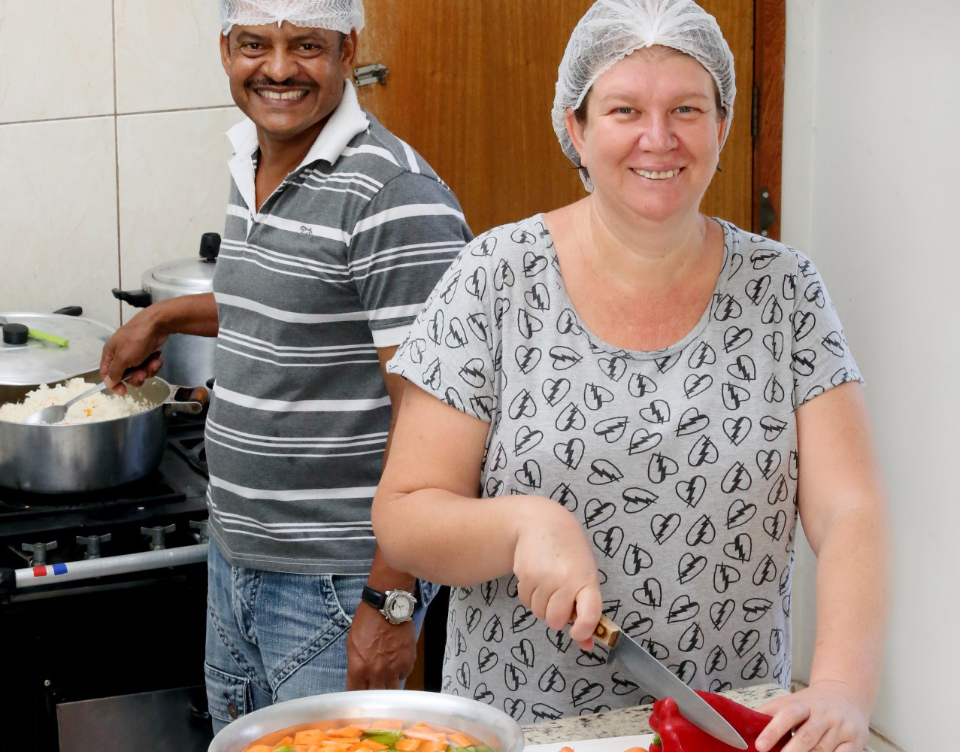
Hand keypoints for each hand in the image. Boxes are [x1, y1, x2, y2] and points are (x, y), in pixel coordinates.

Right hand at [100, 309, 167, 393]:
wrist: (157, 325)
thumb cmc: (136, 341)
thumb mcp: (123, 358)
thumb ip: (115, 372)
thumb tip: (108, 383)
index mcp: (110, 354)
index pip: (106, 374)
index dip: (113, 384)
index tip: (123, 391)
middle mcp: (121, 355)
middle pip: (125, 376)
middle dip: (136, 377)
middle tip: (143, 372)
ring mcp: (135, 354)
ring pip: (139, 373)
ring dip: (147, 371)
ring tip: (153, 363)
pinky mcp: (147, 354)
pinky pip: (149, 367)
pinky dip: (154, 365)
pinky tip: (158, 358)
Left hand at [345, 602, 417, 689]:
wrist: (386, 607)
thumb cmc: (365, 622)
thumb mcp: (351, 643)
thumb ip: (355, 663)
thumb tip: (360, 675)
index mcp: (358, 669)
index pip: (355, 692)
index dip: (357, 693)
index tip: (359, 691)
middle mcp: (376, 673)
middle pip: (375, 695)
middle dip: (373, 693)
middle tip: (373, 687)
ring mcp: (393, 669)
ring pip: (392, 690)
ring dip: (388, 686)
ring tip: (386, 680)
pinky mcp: (408, 662)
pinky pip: (404, 676)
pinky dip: (400, 674)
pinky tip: (396, 667)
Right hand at [513, 499, 601, 650]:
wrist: (542, 523)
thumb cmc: (570, 553)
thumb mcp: (585, 576)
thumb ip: (587, 611)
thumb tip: (587, 646)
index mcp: (587, 580)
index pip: (589, 615)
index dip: (584, 631)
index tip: (578, 633)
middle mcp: (565, 580)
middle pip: (555, 621)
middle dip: (557, 616)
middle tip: (561, 597)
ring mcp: (543, 577)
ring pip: (539, 613)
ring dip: (543, 605)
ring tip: (549, 583)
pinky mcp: (524, 575)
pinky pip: (525, 601)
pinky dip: (531, 596)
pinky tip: (537, 577)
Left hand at [755, 680, 870, 751]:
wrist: (846, 696)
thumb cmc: (811, 705)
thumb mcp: (790, 702)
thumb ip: (769, 713)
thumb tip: (742, 723)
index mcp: (804, 704)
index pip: (787, 715)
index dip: (773, 731)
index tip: (759, 746)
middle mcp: (824, 715)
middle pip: (807, 736)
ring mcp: (841, 729)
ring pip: (823, 751)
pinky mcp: (855, 743)